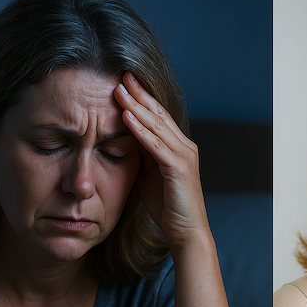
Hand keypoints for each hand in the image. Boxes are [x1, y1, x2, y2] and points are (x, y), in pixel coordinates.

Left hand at [114, 72, 208, 248]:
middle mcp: (185, 146)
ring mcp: (184, 156)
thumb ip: (142, 156)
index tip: (124, 82)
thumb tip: (123, 140)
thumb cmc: (169, 207)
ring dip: (136, 105)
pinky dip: (140, 129)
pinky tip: (127, 116)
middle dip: (139, 93)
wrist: (187, 232)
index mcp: (179, 147)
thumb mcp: (150, 175)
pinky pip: (155, 144)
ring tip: (119, 89)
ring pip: (157, 124)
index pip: (159, 116)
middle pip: (159, 113)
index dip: (142, 97)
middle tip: (121, 74)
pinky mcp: (178, 168)